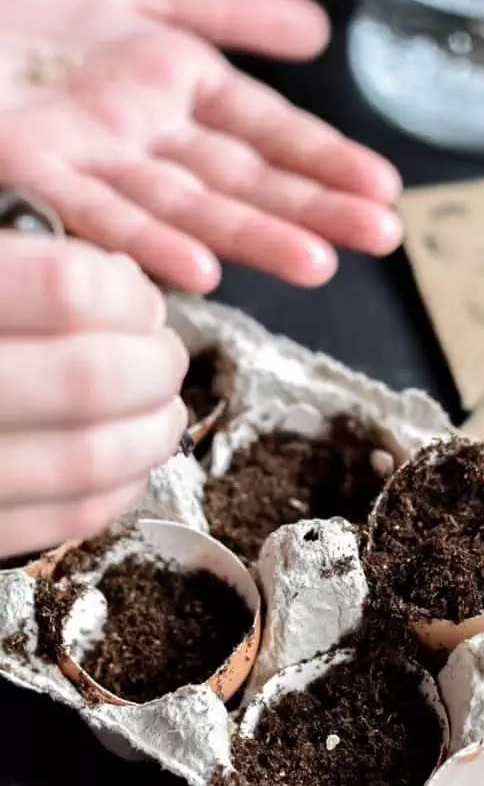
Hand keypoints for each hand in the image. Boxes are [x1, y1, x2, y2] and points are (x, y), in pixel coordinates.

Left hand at [0, 0, 402, 291]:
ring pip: (191, 205)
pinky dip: (150, 243)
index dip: (327, 160)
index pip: (269, 132)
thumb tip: (316, 32)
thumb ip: (226, 10)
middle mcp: (149, 137)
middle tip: (379, 238)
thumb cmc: (21, 1)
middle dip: (312, 209)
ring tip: (315, 264)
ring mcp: (99, 160)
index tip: (384, 191)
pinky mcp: (38, 174)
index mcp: (176, 89)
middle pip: (244, 178)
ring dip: (252, 237)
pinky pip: (100, 213)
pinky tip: (199, 270)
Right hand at [0, 233, 188, 559]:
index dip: (125, 290)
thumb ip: (16, 268)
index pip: (64, 286)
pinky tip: (131, 461)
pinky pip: (67, 517)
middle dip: (155, 363)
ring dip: (153, 431)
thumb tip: (118, 283)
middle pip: (92, 376)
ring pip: (91, 457)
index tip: (139, 297)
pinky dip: (122, 488)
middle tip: (165, 353)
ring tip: (164, 408)